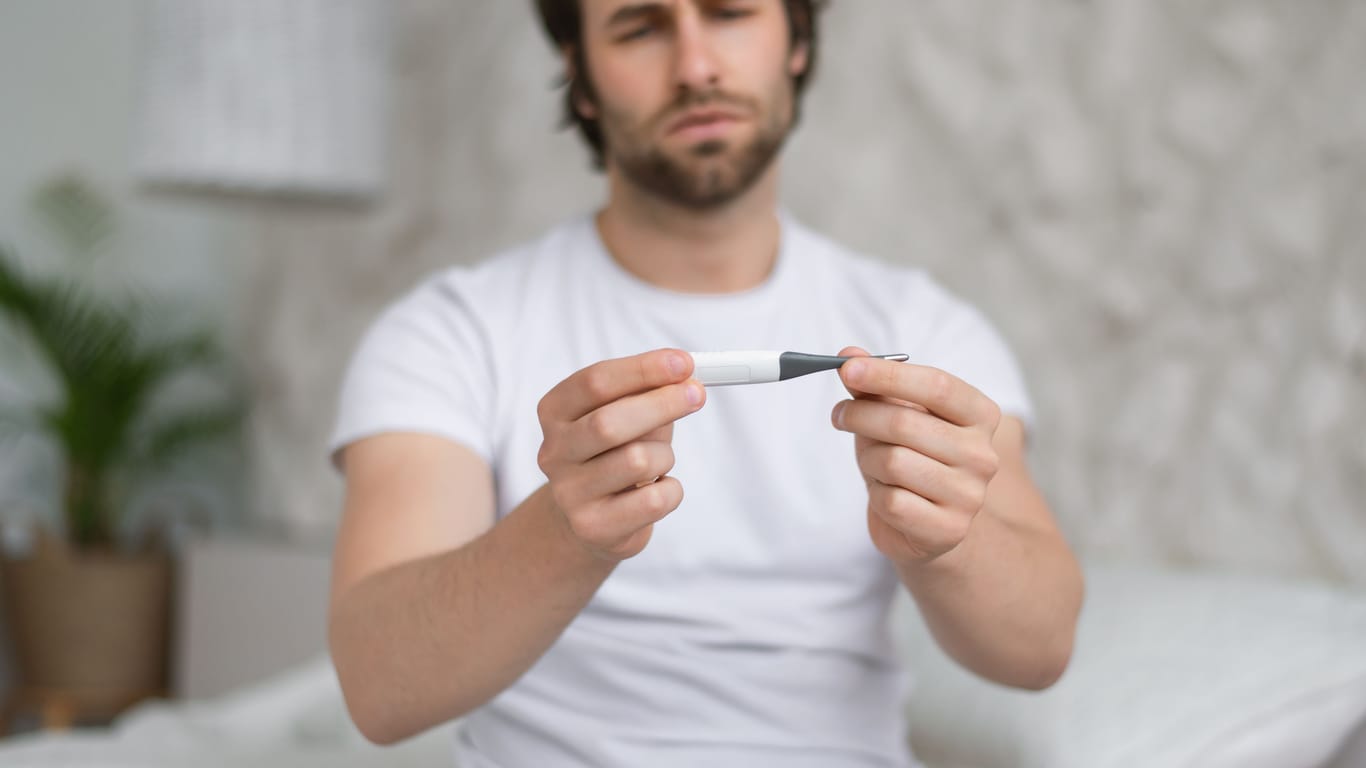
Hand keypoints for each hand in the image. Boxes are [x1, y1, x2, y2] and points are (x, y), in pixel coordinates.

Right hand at [536, 348, 705, 561]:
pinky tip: (658, 490)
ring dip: (666, 456)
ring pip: (638, 462)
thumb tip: (684, 376)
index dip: (643, 369)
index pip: (595, 382)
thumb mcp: (627, 414)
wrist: (593, 518)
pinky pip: (654, 500)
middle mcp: (553, 452)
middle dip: (662, 404)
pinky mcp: (593, 527)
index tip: (684, 363)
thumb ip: (647, 393)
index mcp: (555, 412)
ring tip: (660, 462)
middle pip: (609, 422)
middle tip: (697, 395)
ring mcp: (569, 494)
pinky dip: (672, 491)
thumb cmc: (616, 452)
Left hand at [830, 346, 1001, 565]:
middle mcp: (982, 454)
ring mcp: (969, 495)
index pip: (937, 385)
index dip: (889, 375)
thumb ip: (875, 385)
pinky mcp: (948, 530)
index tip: (847, 369)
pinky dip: (876, 494)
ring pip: (893, 462)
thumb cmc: (912, 458)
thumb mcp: (896, 415)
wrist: (928, 524)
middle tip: (839, 414)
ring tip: (872, 462)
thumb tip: (848, 355)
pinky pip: (891, 501)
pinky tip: (886, 494)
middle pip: (905, 423)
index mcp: (980, 415)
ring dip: (868, 459)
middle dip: (861, 415)